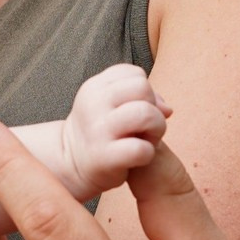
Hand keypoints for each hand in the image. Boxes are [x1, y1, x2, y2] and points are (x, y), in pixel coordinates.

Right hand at [60, 64, 170, 196]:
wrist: (72, 165)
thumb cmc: (100, 131)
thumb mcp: (111, 105)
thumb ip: (141, 97)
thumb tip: (168, 109)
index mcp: (95, 86)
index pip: (135, 74)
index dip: (145, 92)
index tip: (134, 109)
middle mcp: (94, 103)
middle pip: (142, 88)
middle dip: (153, 107)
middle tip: (144, 127)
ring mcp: (98, 130)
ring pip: (146, 113)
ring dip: (156, 129)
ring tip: (146, 139)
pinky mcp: (105, 157)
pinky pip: (141, 148)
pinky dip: (148, 154)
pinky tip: (138, 158)